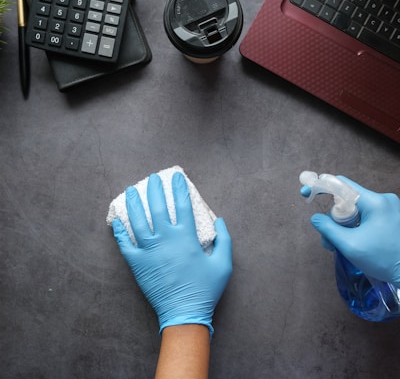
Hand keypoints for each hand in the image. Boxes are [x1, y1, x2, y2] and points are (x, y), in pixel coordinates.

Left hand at [112, 172, 231, 335]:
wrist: (184, 314)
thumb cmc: (205, 289)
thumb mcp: (223, 264)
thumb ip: (224, 240)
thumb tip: (219, 220)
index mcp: (186, 238)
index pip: (183, 205)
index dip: (180, 188)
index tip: (176, 176)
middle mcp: (166, 240)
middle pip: (158, 208)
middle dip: (155, 189)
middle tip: (152, 178)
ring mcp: (149, 251)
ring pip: (138, 221)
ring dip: (134, 204)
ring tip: (130, 190)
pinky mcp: (138, 264)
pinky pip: (125, 245)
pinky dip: (119, 232)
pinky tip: (116, 220)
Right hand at [303, 176, 399, 285]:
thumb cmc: (384, 260)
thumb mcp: (350, 245)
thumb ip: (328, 229)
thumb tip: (315, 218)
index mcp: (374, 202)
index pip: (341, 184)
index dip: (320, 186)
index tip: (305, 192)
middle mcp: (383, 200)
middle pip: (346, 200)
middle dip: (332, 218)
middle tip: (328, 241)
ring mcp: (389, 208)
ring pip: (355, 210)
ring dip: (343, 226)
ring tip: (339, 247)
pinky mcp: (391, 217)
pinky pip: (365, 216)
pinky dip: (354, 227)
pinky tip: (352, 242)